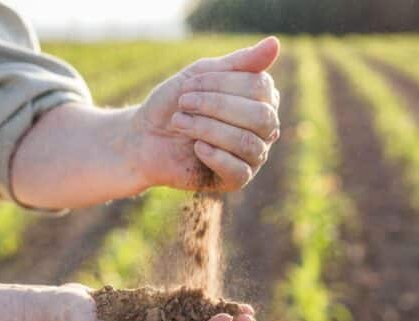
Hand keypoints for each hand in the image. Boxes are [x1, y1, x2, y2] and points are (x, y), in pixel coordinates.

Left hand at [127, 37, 280, 191]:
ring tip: (180, 123)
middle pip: (260, 116)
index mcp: (260, 98)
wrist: (143, 138)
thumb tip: (275, 43)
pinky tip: (196, 147)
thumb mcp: (200, 75)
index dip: (221, 83)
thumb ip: (237, 63)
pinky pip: (240, 171)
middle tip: (184, 103)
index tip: (187, 85)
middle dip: (215, 106)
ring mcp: (253, 155)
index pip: (260, 86)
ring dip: (207, 129)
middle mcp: (264, 128)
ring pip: (247, 142)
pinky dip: (215, 156)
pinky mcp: (236, 179)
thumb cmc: (173, 104)